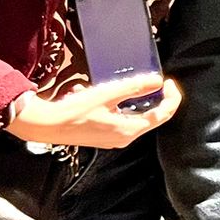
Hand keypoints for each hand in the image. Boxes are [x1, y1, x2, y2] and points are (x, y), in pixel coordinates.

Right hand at [4, 75, 181, 148]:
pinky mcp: (105, 135)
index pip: (163, 114)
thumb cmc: (75, 111)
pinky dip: (121, 105)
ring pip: (137, 117)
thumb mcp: (107, 94)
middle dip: (157, 98)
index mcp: (130, 129)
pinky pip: (122, 119)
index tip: (168, 82)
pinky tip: (103, 94)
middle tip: (156, 81)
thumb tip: (157, 81)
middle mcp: (125, 138)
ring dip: (136, 100)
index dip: (171, 97)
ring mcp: (115, 138)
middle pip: (153, 117)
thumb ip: (134, 87)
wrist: (47, 126)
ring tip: (125, 84)